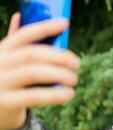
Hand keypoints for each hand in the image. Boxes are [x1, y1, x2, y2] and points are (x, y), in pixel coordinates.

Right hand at [0, 13, 80, 129]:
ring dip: (58, 74)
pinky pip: (33, 96)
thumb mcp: (9, 62)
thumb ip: (16, 44)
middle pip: (30, 54)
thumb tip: (20, 16)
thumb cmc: (8, 82)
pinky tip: (69, 94)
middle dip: (57, 56)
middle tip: (76, 63)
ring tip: (74, 79)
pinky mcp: (5, 102)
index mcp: (2, 51)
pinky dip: (54, 95)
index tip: (65, 24)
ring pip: (32, 72)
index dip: (45, 27)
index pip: (23, 35)